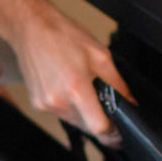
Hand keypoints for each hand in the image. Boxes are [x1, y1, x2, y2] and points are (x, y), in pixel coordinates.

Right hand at [10, 0, 129, 146]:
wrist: (31, 28)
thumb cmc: (63, 36)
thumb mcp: (100, 55)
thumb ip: (118, 83)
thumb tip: (130, 102)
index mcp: (76, 88)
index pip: (98, 127)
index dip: (112, 132)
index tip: (119, 130)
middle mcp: (59, 101)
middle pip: (87, 127)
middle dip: (99, 119)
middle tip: (103, 102)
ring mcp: (45, 104)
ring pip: (74, 121)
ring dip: (83, 112)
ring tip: (82, 87)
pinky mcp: (37, 104)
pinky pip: (60, 113)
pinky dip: (69, 105)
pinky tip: (67, 86)